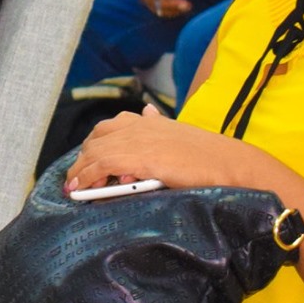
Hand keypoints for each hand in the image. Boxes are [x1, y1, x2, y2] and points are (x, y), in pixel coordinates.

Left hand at [64, 104, 257, 192]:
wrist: (229, 164)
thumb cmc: (209, 155)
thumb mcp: (179, 134)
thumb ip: (159, 126)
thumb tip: (147, 113)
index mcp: (148, 121)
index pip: (108, 127)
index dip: (93, 146)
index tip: (85, 162)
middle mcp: (139, 125)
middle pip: (96, 139)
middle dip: (82, 159)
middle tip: (75, 179)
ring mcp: (138, 139)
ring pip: (95, 152)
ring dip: (80, 171)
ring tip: (74, 187)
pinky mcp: (138, 157)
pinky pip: (101, 165)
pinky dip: (87, 177)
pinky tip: (81, 189)